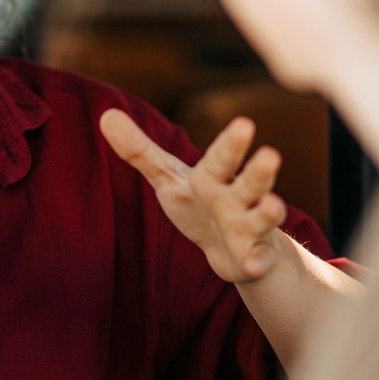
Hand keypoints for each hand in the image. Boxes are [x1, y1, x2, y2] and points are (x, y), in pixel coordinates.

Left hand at [101, 109, 287, 282]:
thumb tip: (106, 115)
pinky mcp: (254, 256)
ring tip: (273, 207)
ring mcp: (250, 227)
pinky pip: (258, 259)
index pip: (222, 157)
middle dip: (260, 171)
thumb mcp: (169, 179)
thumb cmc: (200, 204)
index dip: (232, 143)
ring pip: (261, 217)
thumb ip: (140, 152)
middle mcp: (238, 197)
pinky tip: (253, 264)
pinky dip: (257, 261)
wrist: (232, 247)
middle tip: (271, 155)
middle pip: (250, 182)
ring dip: (268, 212)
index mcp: (214, 177)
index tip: (245, 123)